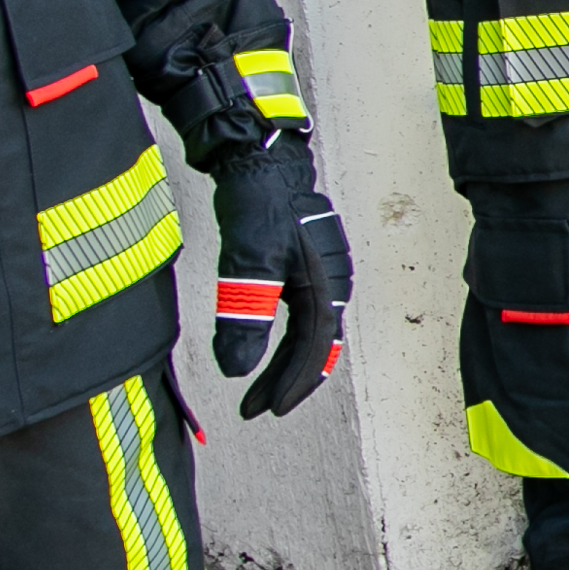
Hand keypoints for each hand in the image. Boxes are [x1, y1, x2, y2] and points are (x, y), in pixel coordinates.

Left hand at [206, 133, 349, 419]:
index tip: (269, 409)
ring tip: (259, 385)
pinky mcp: (306, 262)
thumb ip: (244, 317)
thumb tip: (236, 368)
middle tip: (257, 406)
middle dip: (285, 379)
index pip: (314, 350)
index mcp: (326, 285)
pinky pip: (302, 314)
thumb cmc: (260, 205)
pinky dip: (285, 337)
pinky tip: (266, 341)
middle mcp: (332, 281)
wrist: (260, 160)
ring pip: (309, 332)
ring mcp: (322, 271)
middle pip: (314, 345)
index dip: (291, 383)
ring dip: (285, 361)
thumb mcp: (247, 265)